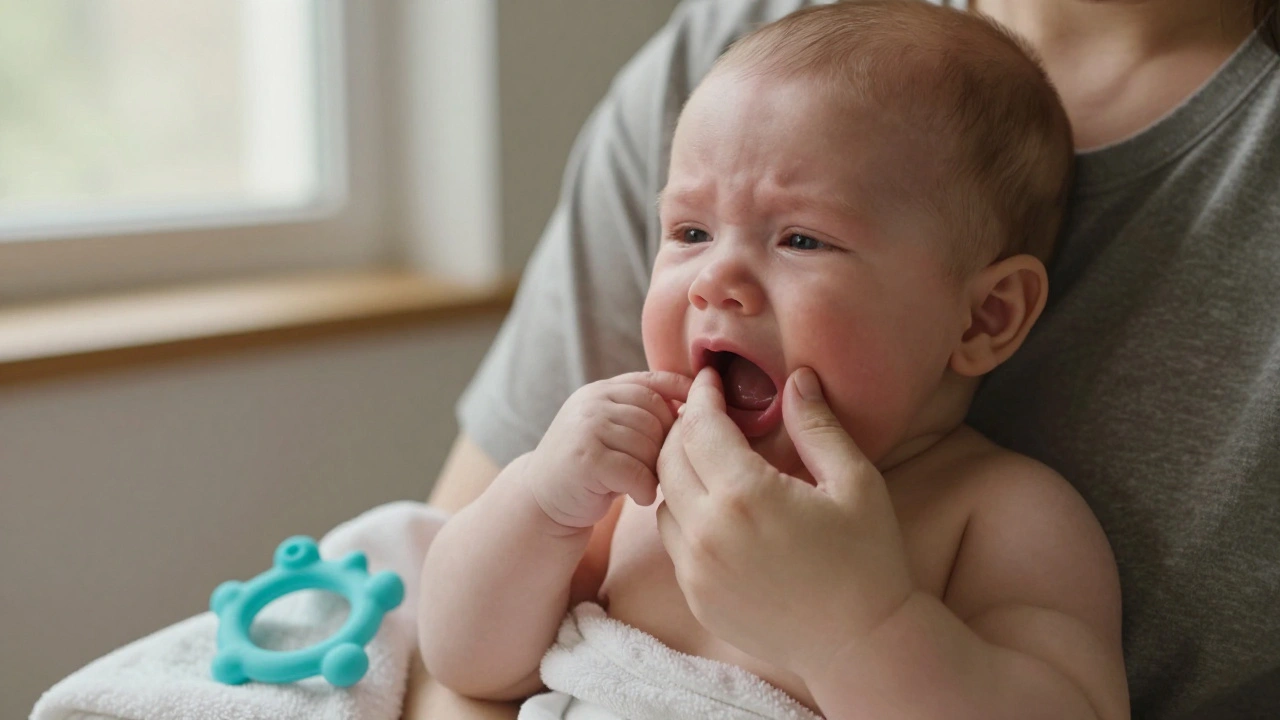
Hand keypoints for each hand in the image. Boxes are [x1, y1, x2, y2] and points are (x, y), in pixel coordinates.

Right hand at [526, 371, 690, 530]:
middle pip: (656, 415)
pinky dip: (644, 489)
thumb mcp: (610, 431)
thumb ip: (639, 413)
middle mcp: (592, 403)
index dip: (681, 393)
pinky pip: (636, 471)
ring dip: (655, 470)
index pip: (651, 383)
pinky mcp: (586, 459)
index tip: (704, 408)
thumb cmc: (589, 468)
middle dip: (665, 445)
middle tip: (657, 468)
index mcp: (601, 391)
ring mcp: (586, 428)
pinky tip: (637, 496)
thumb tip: (693, 403)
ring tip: (644, 483)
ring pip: (648, 444)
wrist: (541, 501)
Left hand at [655, 366, 914, 676]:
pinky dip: (684, 515)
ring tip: (712, 462)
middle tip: (710, 415)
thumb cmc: (867, 559)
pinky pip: (673, 541)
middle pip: (668, 459)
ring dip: (679, 473)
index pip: (699, 427)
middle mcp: (708, 531)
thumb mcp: (854, 482)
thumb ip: (817, 426)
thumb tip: (797, 379)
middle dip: (684, 429)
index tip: (710, 381)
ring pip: (663, 500)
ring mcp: (696, 569)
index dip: (702, 397)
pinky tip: (717, 511)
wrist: (861, 644)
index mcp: (745, 494)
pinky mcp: (695, 597)